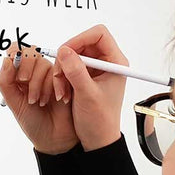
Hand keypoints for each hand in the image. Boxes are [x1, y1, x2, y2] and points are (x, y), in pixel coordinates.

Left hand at [0, 43, 78, 154]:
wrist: (54, 137)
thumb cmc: (32, 121)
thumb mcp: (13, 103)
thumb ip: (5, 81)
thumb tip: (7, 60)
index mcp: (18, 74)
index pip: (15, 50)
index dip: (16, 55)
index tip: (18, 73)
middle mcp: (34, 71)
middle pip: (30, 53)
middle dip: (28, 71)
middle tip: (28, 90)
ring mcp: (50, 74)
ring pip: (44, 64)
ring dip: (41, 85)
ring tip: (41, 102)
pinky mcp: (65, 78)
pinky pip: (60, 71)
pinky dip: (56, 86)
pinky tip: (57, 100)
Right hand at [51, 24, 127, 150]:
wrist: (97, 140)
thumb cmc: (100, 121)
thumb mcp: (87, 95)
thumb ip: (76, 71)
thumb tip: (64, 50)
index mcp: (116, 63)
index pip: (99, 34)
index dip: (80, 39)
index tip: (66, 52)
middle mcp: (106, 63)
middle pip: (82, 44)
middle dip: (67, 58)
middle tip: (59, 75)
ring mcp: (94, 70)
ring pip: (72, 56)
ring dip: (62, 70)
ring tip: (61, 90)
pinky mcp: (84, 77)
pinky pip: (68, 68)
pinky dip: (61, 78)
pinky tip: (62, 93)